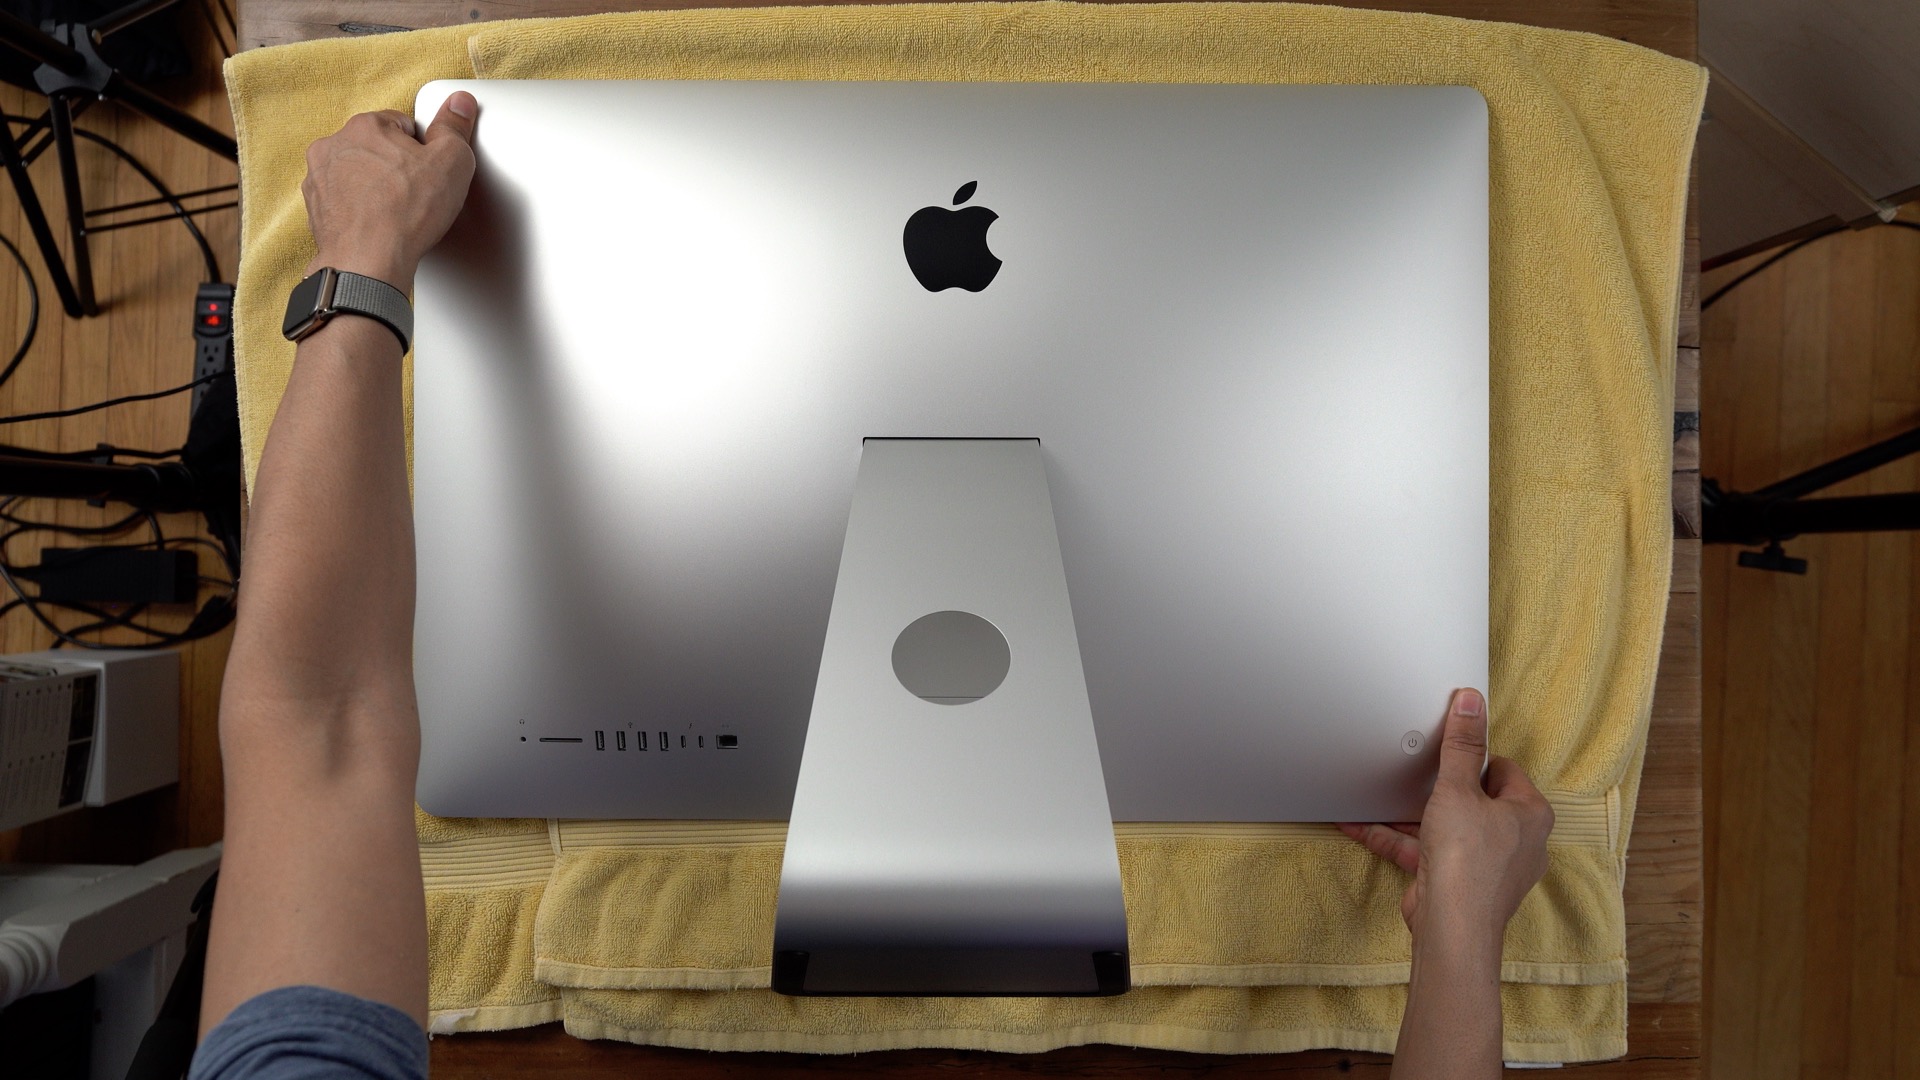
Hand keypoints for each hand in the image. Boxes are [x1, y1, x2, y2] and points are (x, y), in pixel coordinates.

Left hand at [299, 91, 479, 290]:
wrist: (367, 262)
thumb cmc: (404, 214)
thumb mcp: (451, 162)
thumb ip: (455, 127)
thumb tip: (459, 104)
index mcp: (366, 125)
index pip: (404, 125)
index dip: (424, 149)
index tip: (430, 170)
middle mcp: (334, 145)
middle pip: (378, 148)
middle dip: (396, 166)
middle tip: (417, 193)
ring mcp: (319, 177)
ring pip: (358, 174)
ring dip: (375, 187)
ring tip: (397, 211)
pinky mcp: (315, 208)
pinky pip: (343, 200)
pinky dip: (359, 209)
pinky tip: (378, 224)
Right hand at [1339, 688, 1553, 944]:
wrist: (1452, 927)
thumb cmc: (1469, 862)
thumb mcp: (1458, 790)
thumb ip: (1460, 746)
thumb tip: (1471, 701)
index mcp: (1529, 814)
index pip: (1503, 770)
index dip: (1474, 757)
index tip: (1448, 748)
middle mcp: (1515, 840)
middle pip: (1475, 799)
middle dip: (1440, 786)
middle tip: (1417, 769)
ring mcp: (1486, 865)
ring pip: (1447, 827)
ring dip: (1412, 814)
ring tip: (1382, 793)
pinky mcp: (1457, 882)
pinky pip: (1425, 851)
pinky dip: (1396, 838)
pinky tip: (1359, 824)